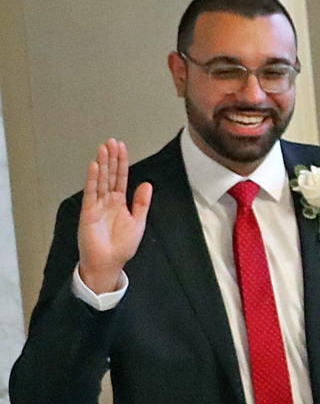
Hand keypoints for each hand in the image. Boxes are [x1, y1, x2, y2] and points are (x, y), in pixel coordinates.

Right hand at [76, 139, 151, 296]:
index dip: (122, 163)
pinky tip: (94, 167)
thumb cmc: (122, 245)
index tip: (121, 147)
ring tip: (103, 148)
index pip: (121, 178)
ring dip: (102, 164)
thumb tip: (147, 184)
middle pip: (110, 175)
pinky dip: (93, 179)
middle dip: (111, 158)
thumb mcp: (138, 222)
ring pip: (101, 180)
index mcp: (120, 202)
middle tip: (112, 141)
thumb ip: (141, 203)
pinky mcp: (89, 212)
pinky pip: (91, 193)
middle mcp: (107, 201)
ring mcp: (97, 205)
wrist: (110, 262)